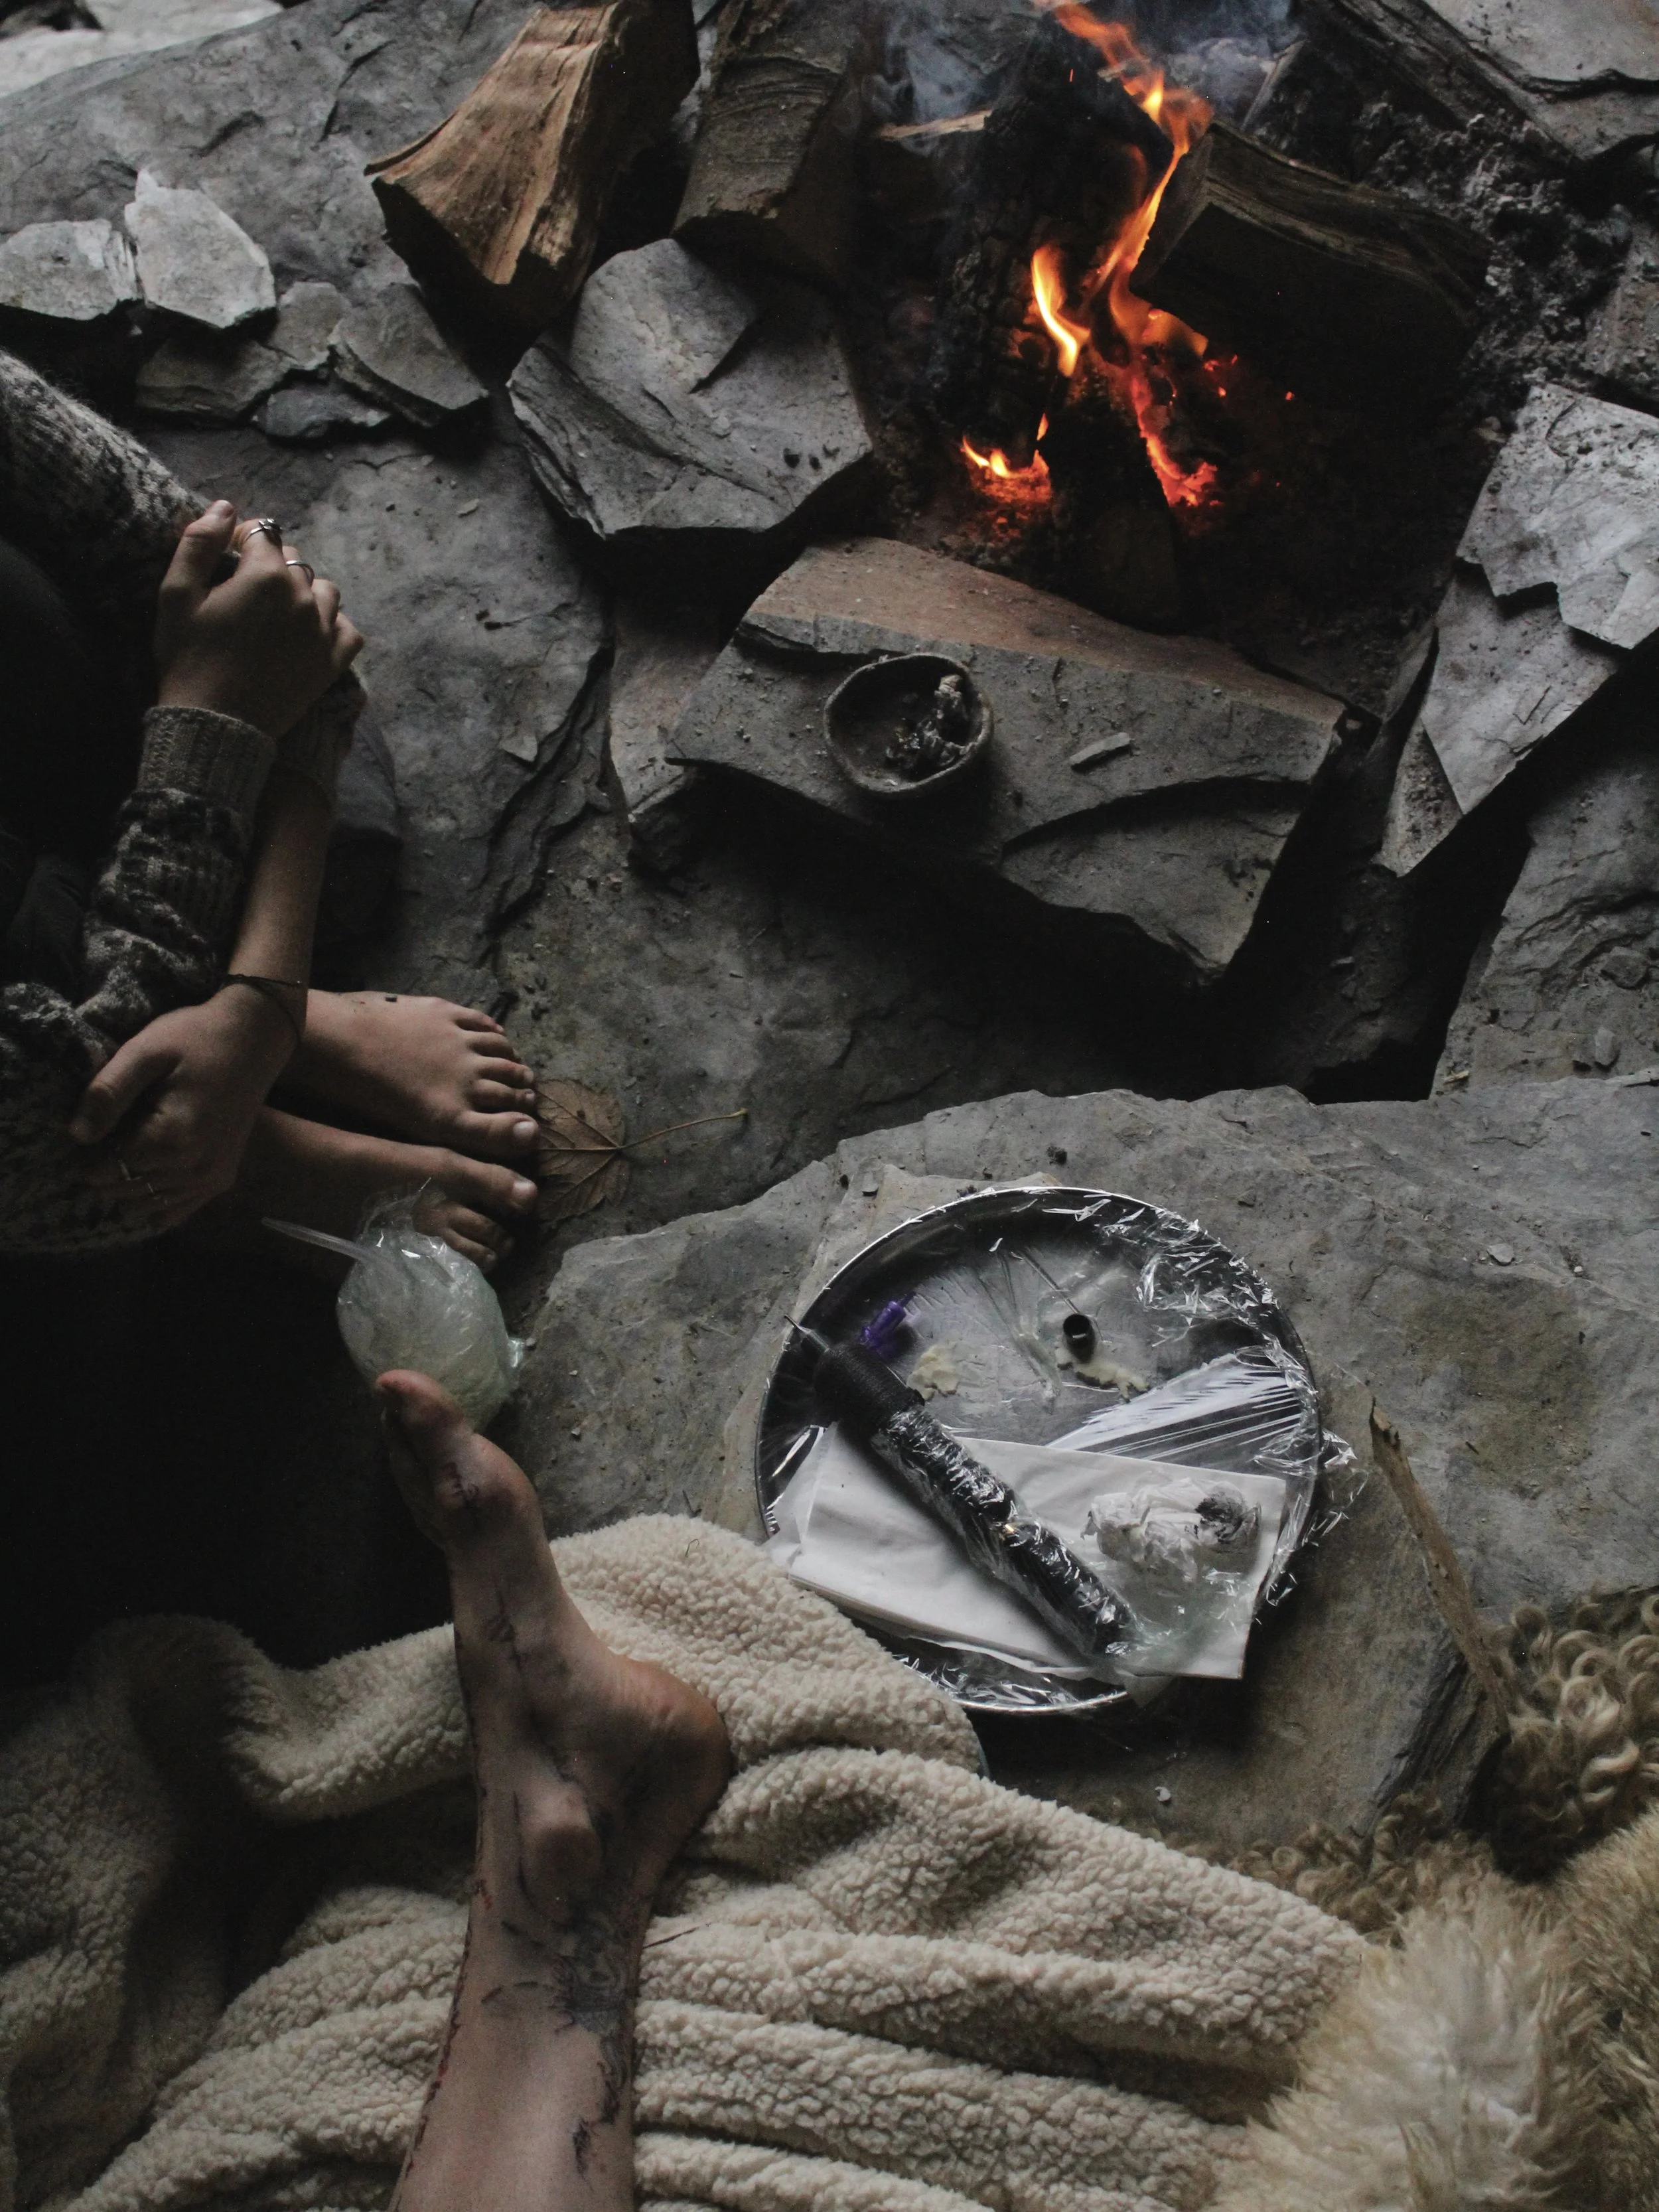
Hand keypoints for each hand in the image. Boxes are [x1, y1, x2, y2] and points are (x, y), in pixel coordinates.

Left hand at [67, 985, 301, 1231]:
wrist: (254, 1039)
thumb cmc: (196, 1038)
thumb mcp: (146, 1051)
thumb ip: (109, 1092)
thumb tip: (77, 1136)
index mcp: (173, 1137)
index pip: (109, 1169)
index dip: (88, 1154)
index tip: (92, 1129)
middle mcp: (196, 1167)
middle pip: (125, 1190)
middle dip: (106, 1170)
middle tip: (111, 1134)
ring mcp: (212, 1177)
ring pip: (146, 1205)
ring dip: (127, 1185)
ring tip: (129, 1148)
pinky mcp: (222, 1178)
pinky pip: (175, 1212)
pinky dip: (153, 1201)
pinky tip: (148, 1174)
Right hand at [154, 502, 364, 738]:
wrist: (215, 723)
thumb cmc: (188, 658)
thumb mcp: (176, 594)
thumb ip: (199, 542)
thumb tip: (224, 507)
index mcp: (266, 575)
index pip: (262, 534)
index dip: (242, 538)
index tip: (227, 553)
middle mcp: (303, 598)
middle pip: (294, 562)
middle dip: (270, 565)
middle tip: (245, 589)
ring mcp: (322, 632)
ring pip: (324, 592)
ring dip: (303, 591)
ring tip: (277, 609)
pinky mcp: (331, 664)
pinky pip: (347, 631)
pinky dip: (332, 625)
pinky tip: (310, 631)